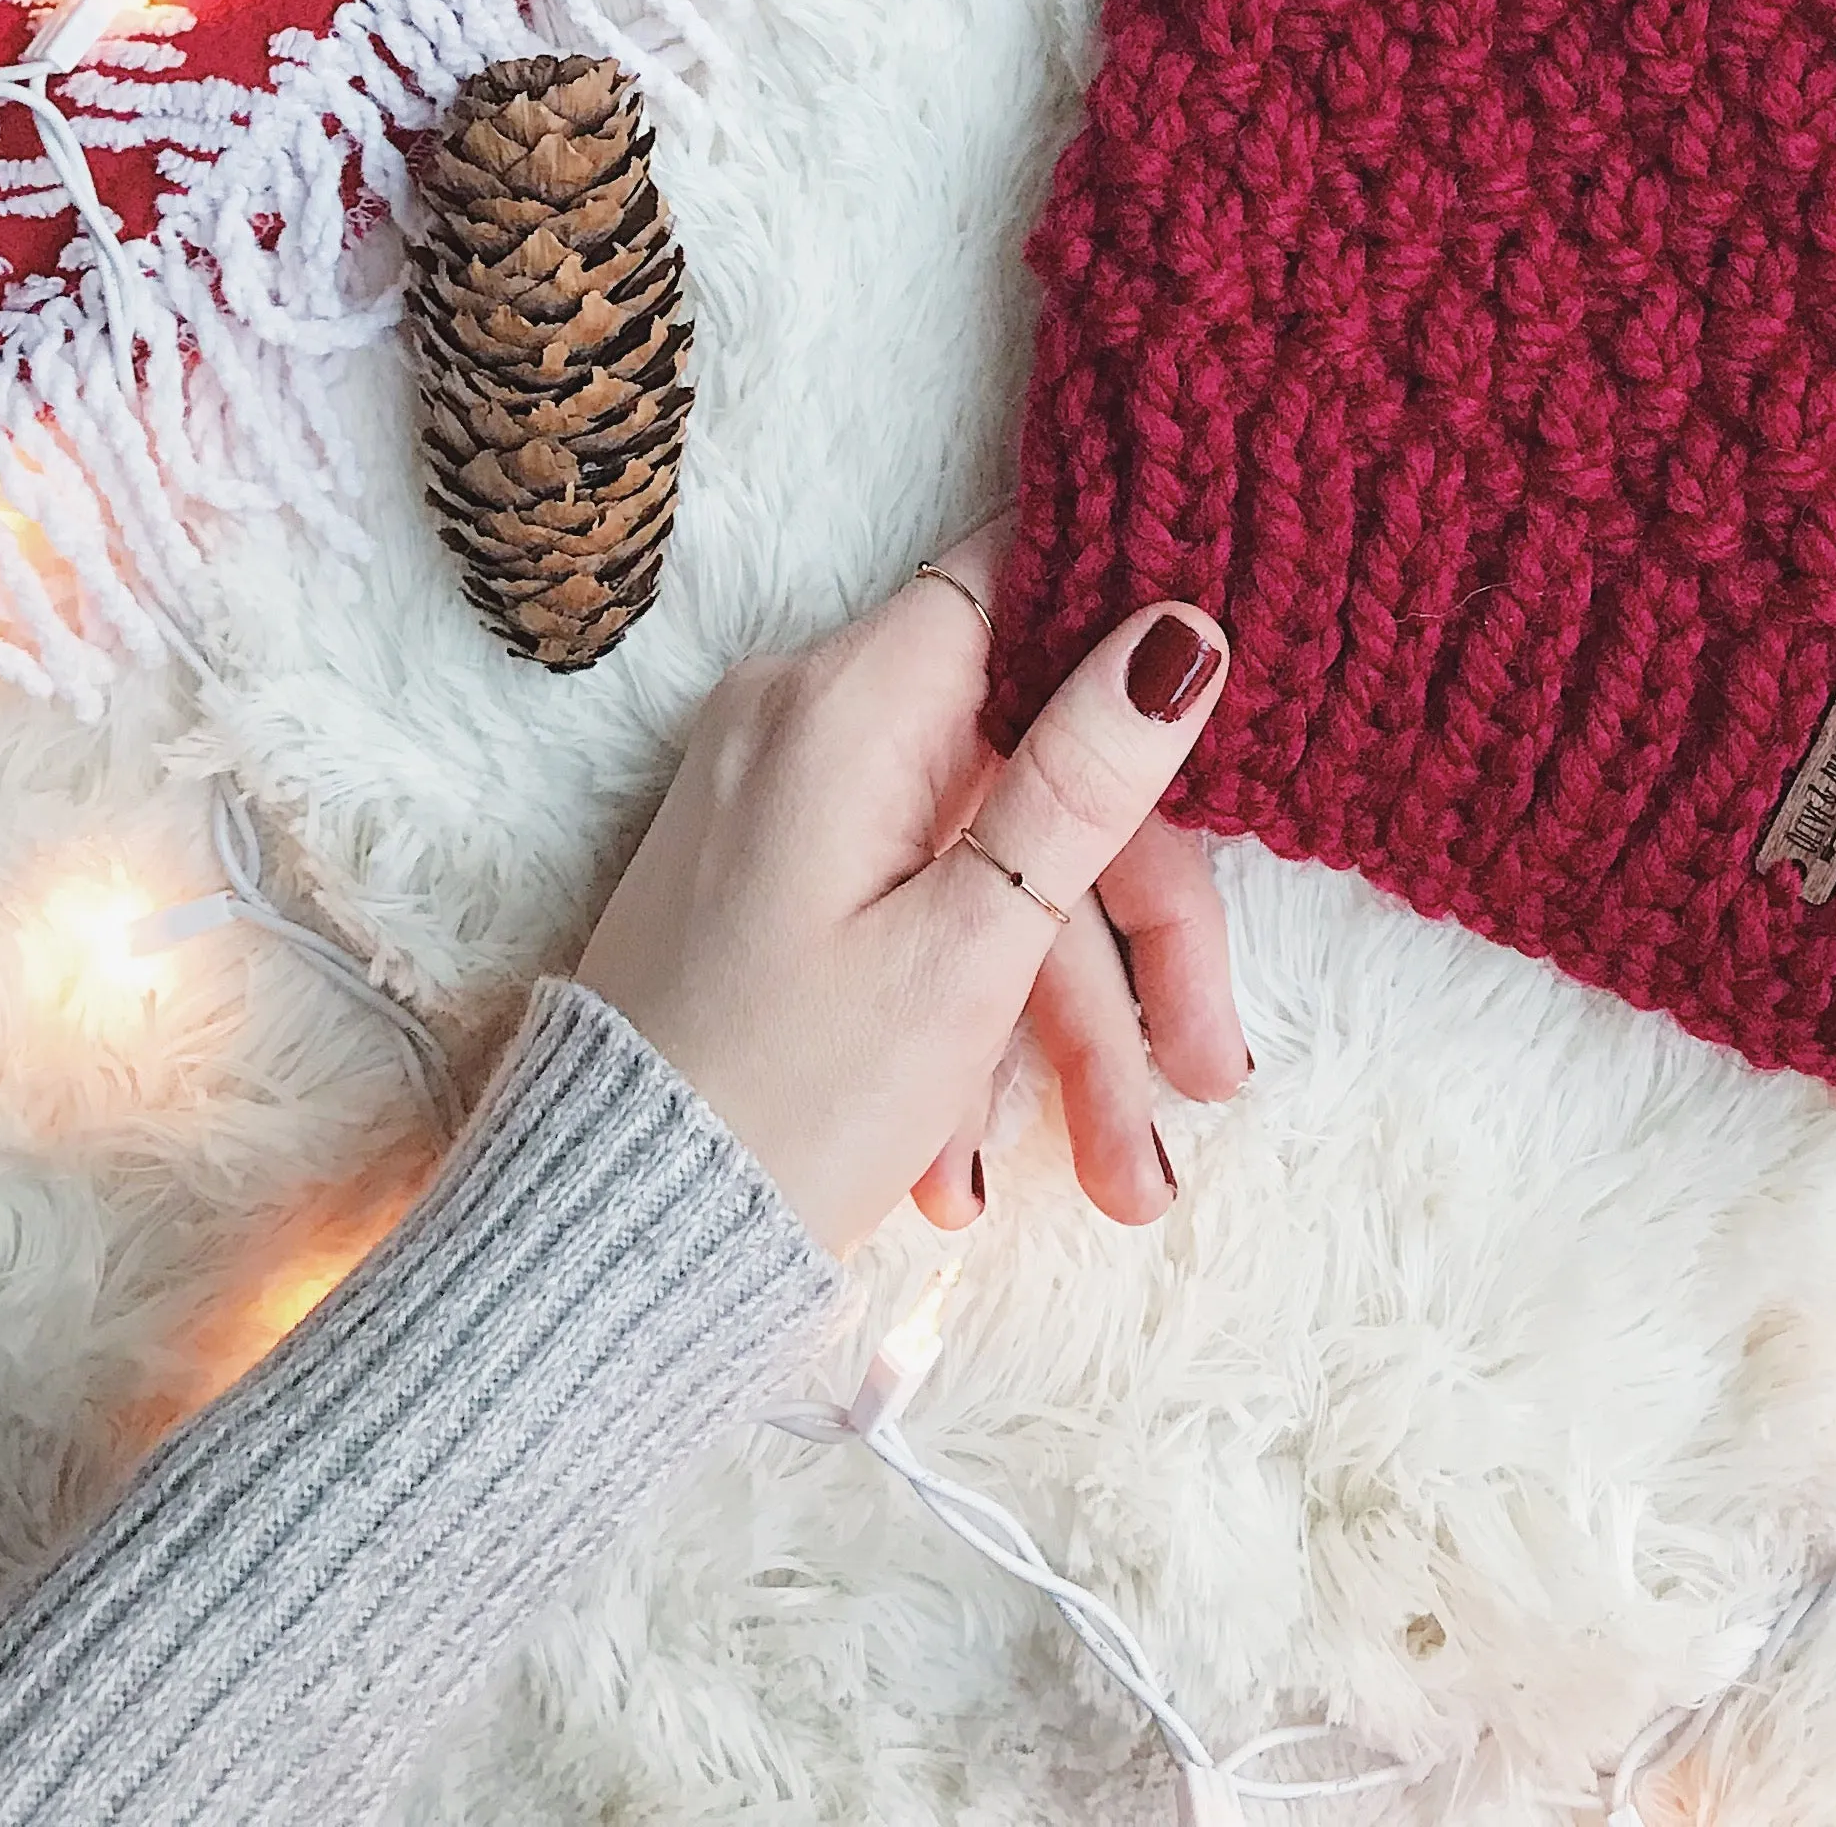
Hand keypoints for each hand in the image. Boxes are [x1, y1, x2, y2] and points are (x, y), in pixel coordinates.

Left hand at [575, 552, 1239, 1253]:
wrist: (597, 1256)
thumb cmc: (780, 1107)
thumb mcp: (967, 952)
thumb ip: (1082, 779)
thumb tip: (1182, 622)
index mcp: (845, 704)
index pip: (1022, 579)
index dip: (1133, 621)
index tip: (1238, 705)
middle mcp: (803, 718)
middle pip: (1030, 762)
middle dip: (1133, 930)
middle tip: (1205, 1072)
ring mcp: (781, 798)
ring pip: (982, 861)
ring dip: (1062, 1018)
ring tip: (1127, 1180)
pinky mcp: (769, 874)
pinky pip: (910, 903)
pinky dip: (965, 1012)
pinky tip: (970, 1163)